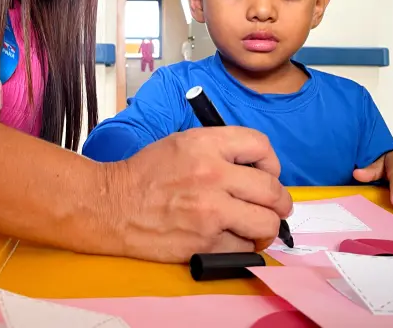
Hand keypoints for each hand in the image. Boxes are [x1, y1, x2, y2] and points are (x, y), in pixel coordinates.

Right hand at [107, 126, 291, 262]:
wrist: (112, 205)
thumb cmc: (146, 173)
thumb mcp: (182, 142)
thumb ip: (219, 149)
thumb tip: (255, 168)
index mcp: (207, 144)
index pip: (261, 146)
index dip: (271, 162)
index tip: (267, 174)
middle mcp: (213, 174)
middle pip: (273, 190)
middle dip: (280, 202)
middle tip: (275, 207)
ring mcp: (211, 210)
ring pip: (266, 223)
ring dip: (265, 227)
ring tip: (256, 226)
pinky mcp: (205, 242)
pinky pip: (245, 248)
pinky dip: (243, 246)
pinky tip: (232, 239)